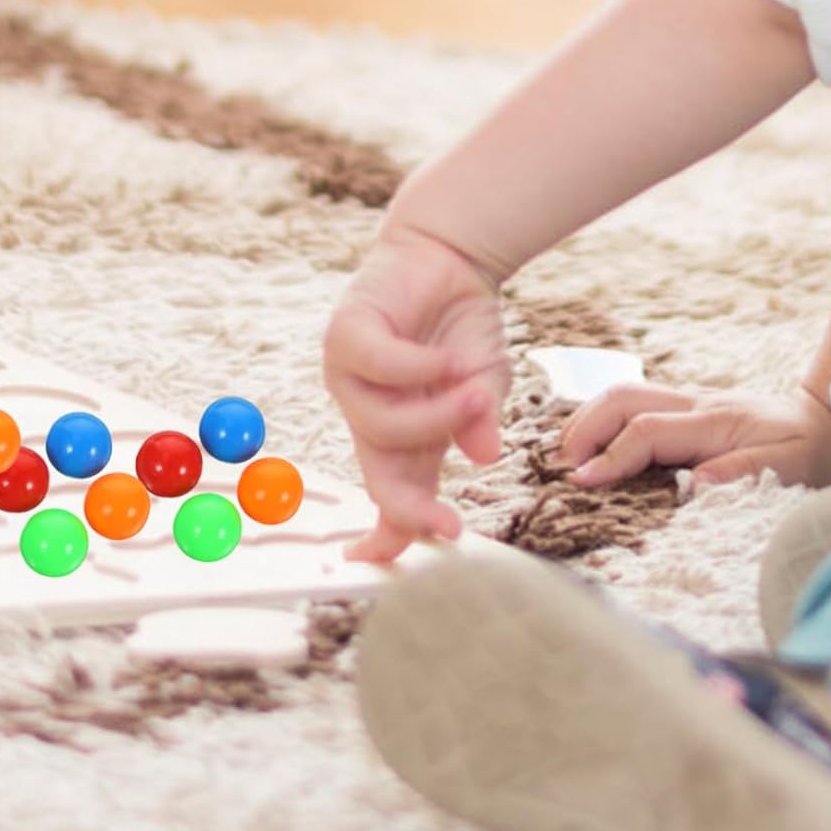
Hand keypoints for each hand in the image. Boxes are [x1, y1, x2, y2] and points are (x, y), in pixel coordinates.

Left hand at [323, 223, 510, 562]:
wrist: (452, 258)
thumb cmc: (465, 326)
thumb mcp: (484, 382)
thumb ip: (480, 419)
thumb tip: (485, 456)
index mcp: (403, 436)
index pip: (392, 494)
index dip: (395, 535)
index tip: (400, 572)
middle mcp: (370, 414)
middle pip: (379, 475)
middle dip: (409, 508)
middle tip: (446, 529)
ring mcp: (350, 378)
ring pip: (382, 425)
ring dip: (435, 415)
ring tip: (474, 388)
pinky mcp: (345, 336)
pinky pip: (377, 367)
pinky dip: (418, 367)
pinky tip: (446, 357)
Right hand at [555, 382, 830, 490]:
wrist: (826, 420)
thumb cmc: (808, 451)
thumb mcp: (790, 468)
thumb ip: (742, 473)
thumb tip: (693, 487)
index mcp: (713, 421)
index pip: (645, 431)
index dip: (610, 457)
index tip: (582, 482)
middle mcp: (692, 402)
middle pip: (621, 398)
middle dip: (584, 428)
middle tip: (561, 466)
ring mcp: (685, 399)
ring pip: (620, 393)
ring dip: (586, 420)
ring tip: (564, 455)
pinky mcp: (681, 405)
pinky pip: (630, 402)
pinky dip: (600, 417)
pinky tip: (587, 441)